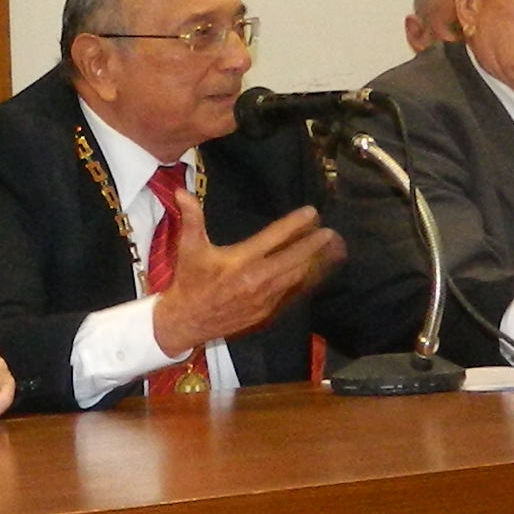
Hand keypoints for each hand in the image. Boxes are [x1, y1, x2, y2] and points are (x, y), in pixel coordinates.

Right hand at [149, 206, 342, 361]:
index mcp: (241, 260)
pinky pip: (289, 291)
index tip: (312, 212)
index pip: (275, 237)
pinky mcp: (265, 311)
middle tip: (330, 233)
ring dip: (312, 262)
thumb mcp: (188, 248)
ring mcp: (264, 297)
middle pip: (295, 258)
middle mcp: (257, 279)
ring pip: (296, 276)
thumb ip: (191, 218)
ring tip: (328, 250)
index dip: (296, 223)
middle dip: (314, 244)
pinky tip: (309, 271)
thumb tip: (182, 191)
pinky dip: (301, 279)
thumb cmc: (189, 281)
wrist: (186, 321)